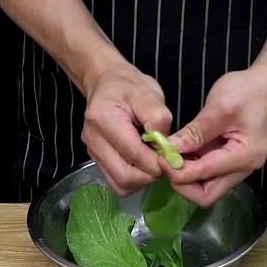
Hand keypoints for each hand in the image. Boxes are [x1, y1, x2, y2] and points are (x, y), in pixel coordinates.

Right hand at [81, 63, 172, 195]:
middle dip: (150, 174)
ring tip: (154, 161)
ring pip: (121, 184)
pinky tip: (144, 164)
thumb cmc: (129, 86)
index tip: (173, 157)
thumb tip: (166, 149)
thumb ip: (158, 121)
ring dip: (143, 179)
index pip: (132, 153)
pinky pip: (117, 181)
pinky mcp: (97, 160)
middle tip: (165, 162)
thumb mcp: (149, 94)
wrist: (107, 83)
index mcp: (103, 119)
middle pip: (124, 176)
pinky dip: (135, 179)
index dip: (156, 161)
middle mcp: (93, 139)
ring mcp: (93, 152)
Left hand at [164, 68, 266, 206]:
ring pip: (206, 187)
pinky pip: (209, 174)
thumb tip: (170, 149)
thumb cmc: (247, 92)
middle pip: (207, 195)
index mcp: (245, 156)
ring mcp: (238, 167)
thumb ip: (195, 132)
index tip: (161, 155)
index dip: (178, 170)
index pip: (204, 175)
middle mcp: (244, 169)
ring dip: (186, 177)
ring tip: (171, 156)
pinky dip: (192, 168)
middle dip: (182, 183)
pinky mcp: (231, 161)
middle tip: (166, 162)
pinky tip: (181, 152)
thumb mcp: (219, 107)